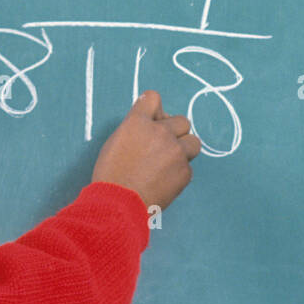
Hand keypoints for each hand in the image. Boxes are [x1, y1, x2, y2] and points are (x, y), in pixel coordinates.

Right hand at [91, 91, 197, 209]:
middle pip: (181, 121)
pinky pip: (188, 166)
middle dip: (173, 132)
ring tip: (169, 163)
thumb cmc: (111, 175)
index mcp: (139, 122)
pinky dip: (179, 172)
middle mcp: (161, 132)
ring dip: (183, 149)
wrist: (119, 204)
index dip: (154, 110)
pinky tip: (164, 181)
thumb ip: (135, 128)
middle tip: (162, 146)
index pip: (154, 98)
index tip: (153, 120)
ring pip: (193, 142)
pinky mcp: (185, 172)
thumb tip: (150, 124)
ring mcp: (176, 152)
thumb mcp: (115, 142)